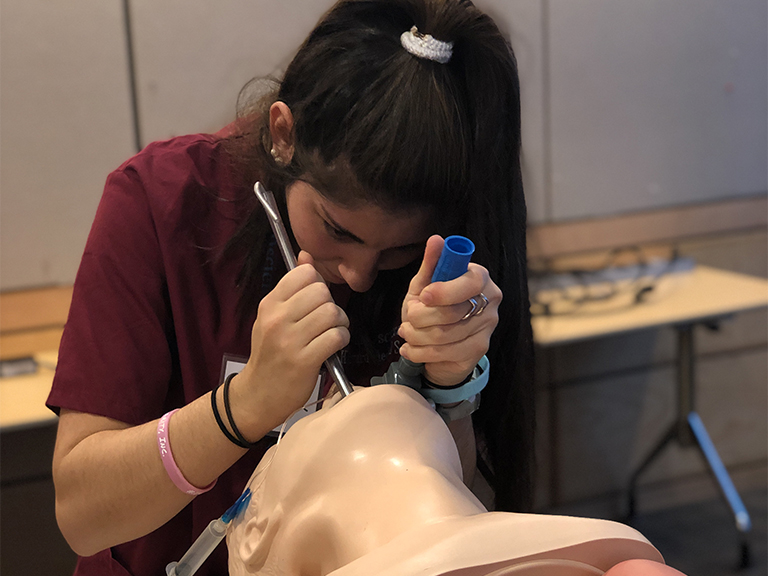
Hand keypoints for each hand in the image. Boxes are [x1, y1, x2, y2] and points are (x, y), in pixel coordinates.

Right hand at [230, 251, 349, 433]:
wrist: (258, 394)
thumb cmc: (270, 353)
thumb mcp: (273, 317)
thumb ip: (291, 287)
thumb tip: (306, 256)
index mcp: (269, 304)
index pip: (304, 273)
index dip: (318, 284)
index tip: (315, 300)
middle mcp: (277, 319)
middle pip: (322, 292)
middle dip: (331, 305)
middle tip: (327, 321)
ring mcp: (290, 340)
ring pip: (332, 313)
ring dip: (340, 323)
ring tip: (331, 333)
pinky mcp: (304, 360)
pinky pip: (336, 337)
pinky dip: (341, 340)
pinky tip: (332, 346)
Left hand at [398, 235, 500, 386]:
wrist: (437, 342)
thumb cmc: (432, 307)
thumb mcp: (425, 284)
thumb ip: (431, 264)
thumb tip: (435, 239)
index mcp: (480, 278)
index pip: (470, 283)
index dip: (444, 291)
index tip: (423, 296)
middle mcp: (490, 302)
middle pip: (453, 313)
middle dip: (420, 317)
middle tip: (408, 317)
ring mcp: (487, 329)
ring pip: (445, 336)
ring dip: (416, 336)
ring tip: (407, 332)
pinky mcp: (478, 351)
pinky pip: (445, 354)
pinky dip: (420, 353)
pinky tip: (411, 349)